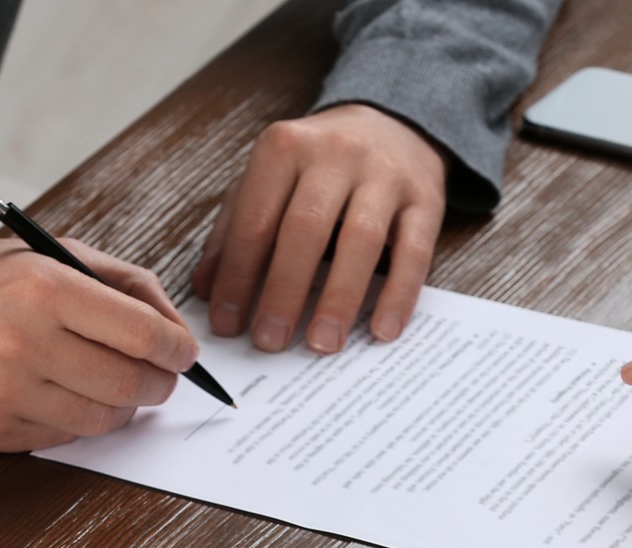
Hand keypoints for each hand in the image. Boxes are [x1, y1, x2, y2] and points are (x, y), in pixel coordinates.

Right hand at [0, 237, 199, 450]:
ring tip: (111, 384)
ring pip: (104, 420)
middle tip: (158, 375)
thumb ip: (119, 282)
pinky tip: (63, 395)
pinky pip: (65, 437)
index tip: (183, 353)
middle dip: (160, 383)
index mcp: (43, 289)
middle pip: (131, 384)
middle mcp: (24, 343)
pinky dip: (78, 420)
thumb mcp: (44, 255)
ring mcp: (5, 393)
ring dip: (123, 407)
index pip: (143, 335)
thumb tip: (175, 329)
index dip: (178, 349)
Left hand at [193, 104, 446, 354]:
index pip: (255, 220)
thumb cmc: (318, 164)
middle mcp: (335, 154)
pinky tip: (382, 330)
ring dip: (339, 298)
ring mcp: (385, 174)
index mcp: (285, 148)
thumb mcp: (269, 179)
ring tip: (322, 343)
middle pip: (305, 229)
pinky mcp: (426, 197)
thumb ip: (234, 228)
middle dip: (283, 291)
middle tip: (269, 341)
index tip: (227, 324)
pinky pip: (414, 251)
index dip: (238, 276)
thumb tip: (206, 290)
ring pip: (361, 240)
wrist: (390, 120)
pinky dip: (399, 294)